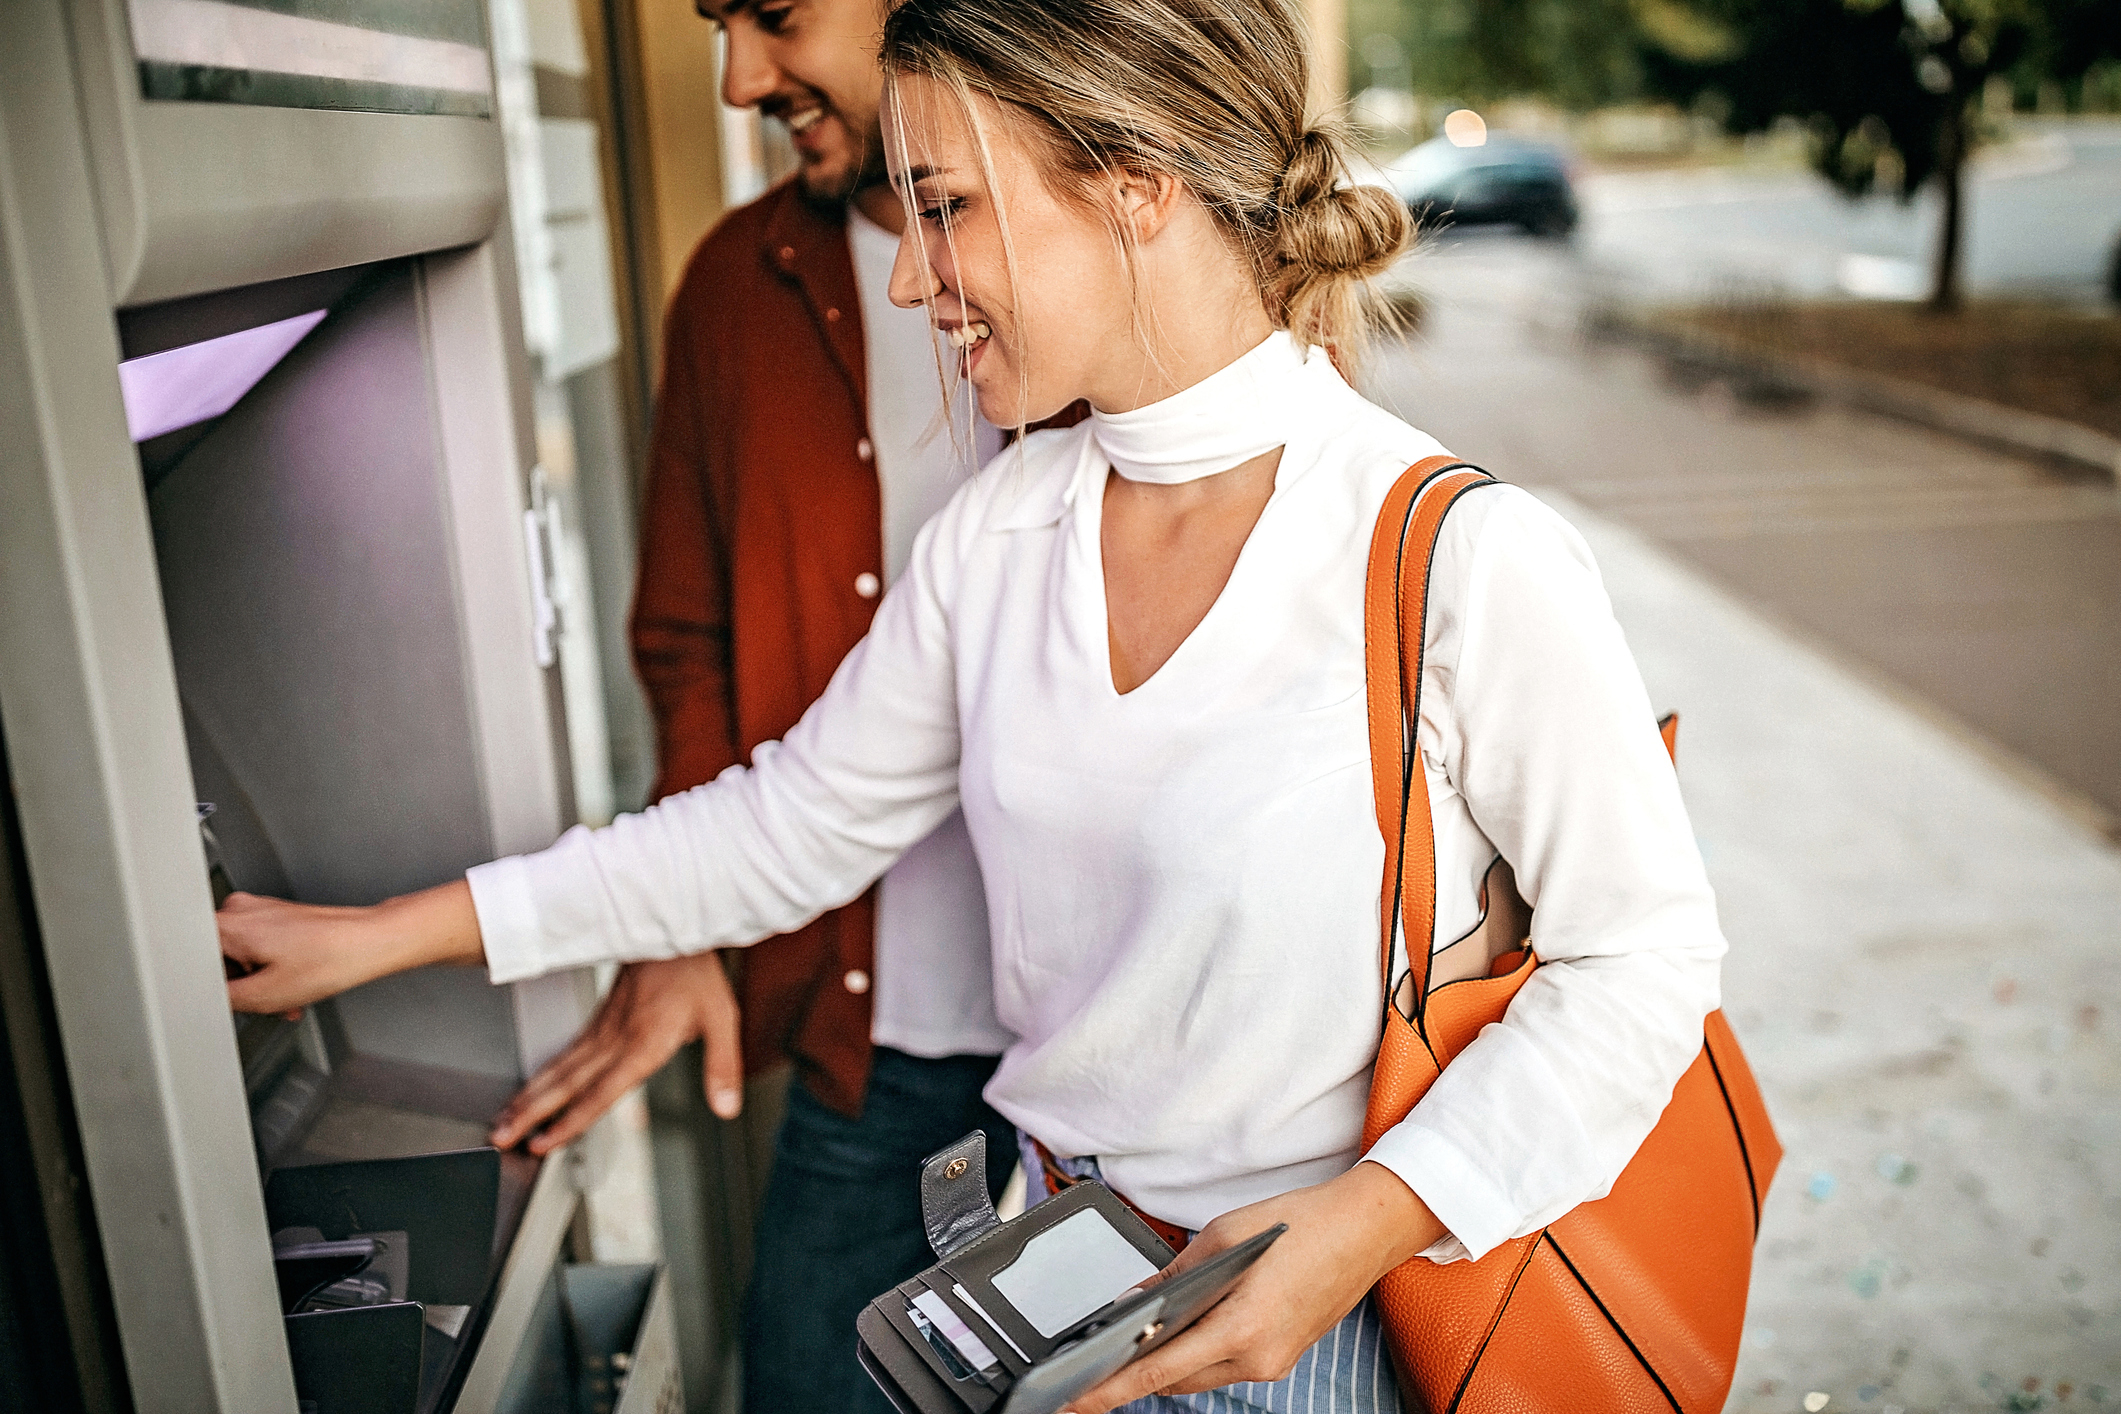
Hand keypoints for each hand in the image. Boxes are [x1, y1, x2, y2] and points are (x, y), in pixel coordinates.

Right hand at [221, 881, 484, 1015]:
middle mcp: (240, 910)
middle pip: (218, 961)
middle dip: (240, 987)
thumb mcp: (263, 995)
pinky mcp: (278, 918)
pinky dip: (273, 970)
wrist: (370, 942)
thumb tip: (206, 1001)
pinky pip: (260, 950)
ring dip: (260, 982)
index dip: (209, 987)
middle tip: (264, 1001)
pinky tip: (294, 985)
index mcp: (228, 925)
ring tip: (286, 995)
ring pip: (241, 958)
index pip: (190, 963)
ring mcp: (260, 911)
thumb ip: (222, 1000)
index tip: (226, 999)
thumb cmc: (330, 959)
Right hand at [489, 951, 743, 1154]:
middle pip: (565, 1084)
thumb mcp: (722, 1018)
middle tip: (500, 1138)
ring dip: (528, 1097)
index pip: (600, 1092)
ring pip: (558, 1069)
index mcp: (643, 1042)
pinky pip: (565, 1054)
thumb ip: (722, 1067)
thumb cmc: (696, 972)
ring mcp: (603, 1029)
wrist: (673, 927)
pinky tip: (533, 1090)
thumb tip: (727, 1107)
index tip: (545, 1143)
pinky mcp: (599, 1021)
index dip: (570, 1121)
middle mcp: (615, 1038)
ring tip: (503, 1122)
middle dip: (530, 1114)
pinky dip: (543, 1077)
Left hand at [1062, 1162, 1444, 1413]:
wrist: (1363, 1230)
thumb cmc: (1299, 1225)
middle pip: (1175, 1380)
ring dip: (1166, 1362)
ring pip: (1199, 1375)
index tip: (1073, 1401)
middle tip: (1087, 1367)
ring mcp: (1273, 1364)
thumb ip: (1172, 1278)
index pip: (1158, 1372)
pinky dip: (1197, 1353)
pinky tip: (1178, 1333)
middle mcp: (1258, 1359)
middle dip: (1132, 1374)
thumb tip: (1131, 1305)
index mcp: (1240, 1329)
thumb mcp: (1221, 1238)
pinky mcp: (1281, 1358)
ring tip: (1126, 1345)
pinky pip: (1224, 1366)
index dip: (1109, 1390)